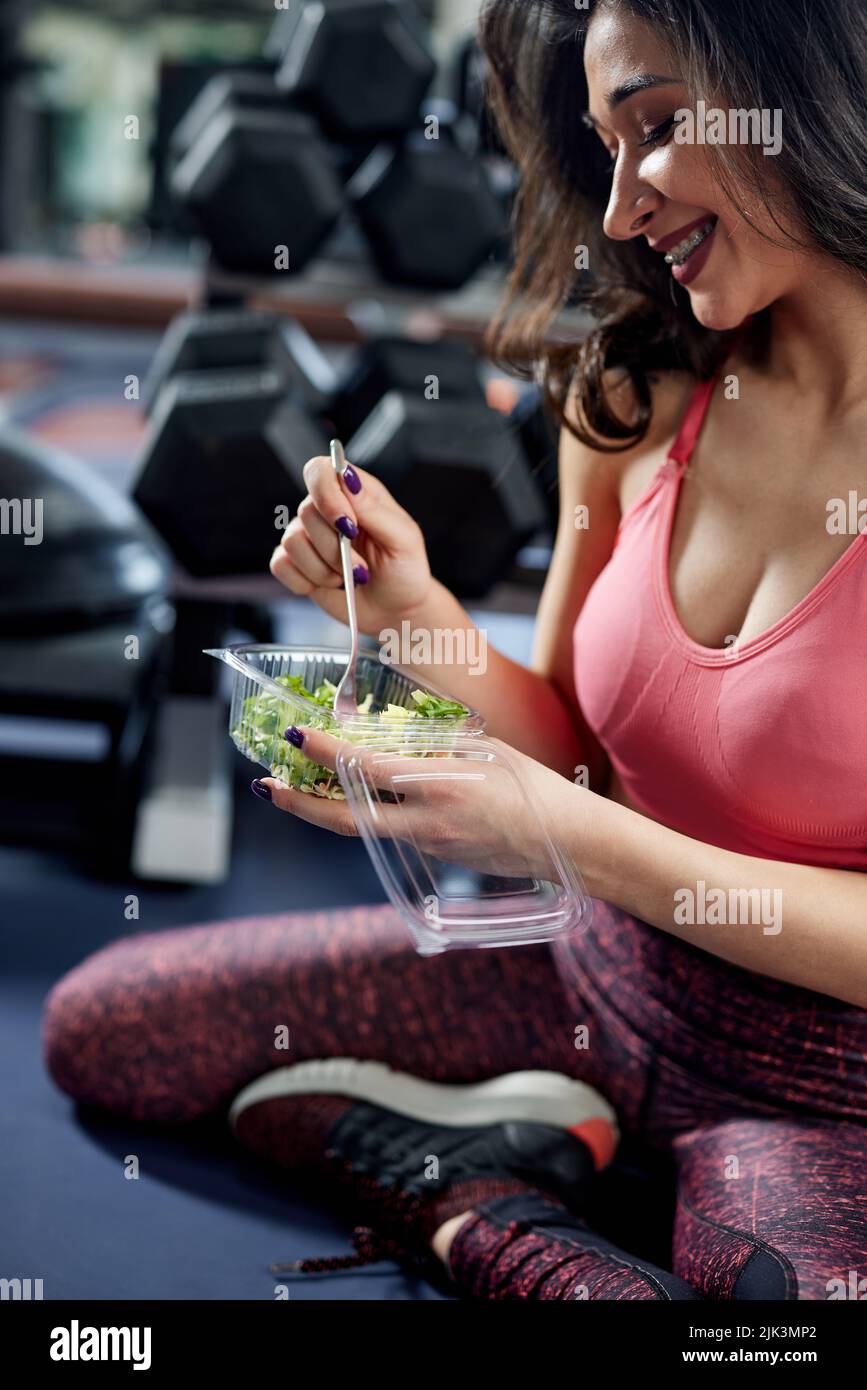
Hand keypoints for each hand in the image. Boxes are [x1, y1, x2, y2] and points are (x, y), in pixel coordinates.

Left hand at [255, 725, 592, 883]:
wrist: (569, 843)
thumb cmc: (535, 787)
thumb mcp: (486, 750)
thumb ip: (438, 743)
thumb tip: (397, 734)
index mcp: (441, 786)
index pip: (367, 770)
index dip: (326, 753)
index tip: (296, 735)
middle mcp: (427, 822)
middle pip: (345, 820)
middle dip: (299, 803)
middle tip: (267, 784)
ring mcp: (429, 845)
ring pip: (365, 827)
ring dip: (327, 808)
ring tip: (299, 786)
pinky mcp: (437, 857)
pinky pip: (393, 832)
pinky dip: (368, 813)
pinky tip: (360, 796)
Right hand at [270, 455, 433, 636]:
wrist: (396, 609)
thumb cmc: (404, 570)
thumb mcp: (403, 538)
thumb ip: (373, 508)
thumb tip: (346, 476)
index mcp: (354, 493)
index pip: (320, 471)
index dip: (326, 495)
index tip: (347, 525)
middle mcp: (327, 510)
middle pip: (306, 513)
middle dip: (334, 549)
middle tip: (360, 567)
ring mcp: (309, 537)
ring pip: (292, 542)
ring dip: (323, 570)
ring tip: (347, 578)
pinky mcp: (297, 564)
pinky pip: (281, 565)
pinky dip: (305, 581)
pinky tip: (329, 585)